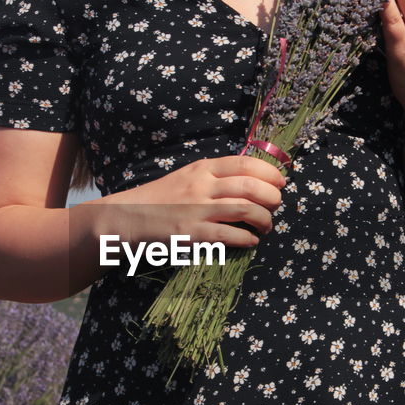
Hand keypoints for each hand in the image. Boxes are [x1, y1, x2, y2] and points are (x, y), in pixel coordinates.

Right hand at [92, 155, 285, 248]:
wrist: (124, 218)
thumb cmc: (157, 199)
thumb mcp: (185, 178)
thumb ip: (212, 177)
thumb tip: (246, 183)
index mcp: (202, 168)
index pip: (244, 163)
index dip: (269, 172)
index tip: (281, 182)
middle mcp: (202, 186)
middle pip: (250, 186)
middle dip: (271, 196)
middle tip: (276, 206)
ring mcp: (197, 209)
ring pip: (245, 209)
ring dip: (264, 219)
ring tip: (267, 226)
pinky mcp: (192, 233)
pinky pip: (228, 235)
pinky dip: (246, 239)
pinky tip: (250, 241)